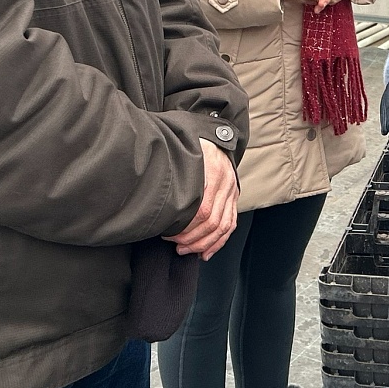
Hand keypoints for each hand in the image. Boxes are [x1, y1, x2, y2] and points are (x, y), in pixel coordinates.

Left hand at [164, 139, 238, 259]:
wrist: (211, 135)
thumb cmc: (191, 143)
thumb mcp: (180, 151)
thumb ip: (172, 172)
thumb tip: (154, 198)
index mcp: (212, 169)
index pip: (202, 210)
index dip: (185, 227)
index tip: (167, 234)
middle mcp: (225, 181)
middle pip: (212, 221)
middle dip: (192, 239)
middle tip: (175, 244)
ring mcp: (232, 189)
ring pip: (223, 226)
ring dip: (204, 243)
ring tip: (186, 250)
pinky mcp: (234, 196)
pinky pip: (230, 224)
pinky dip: (218, 242)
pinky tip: (205, 252)